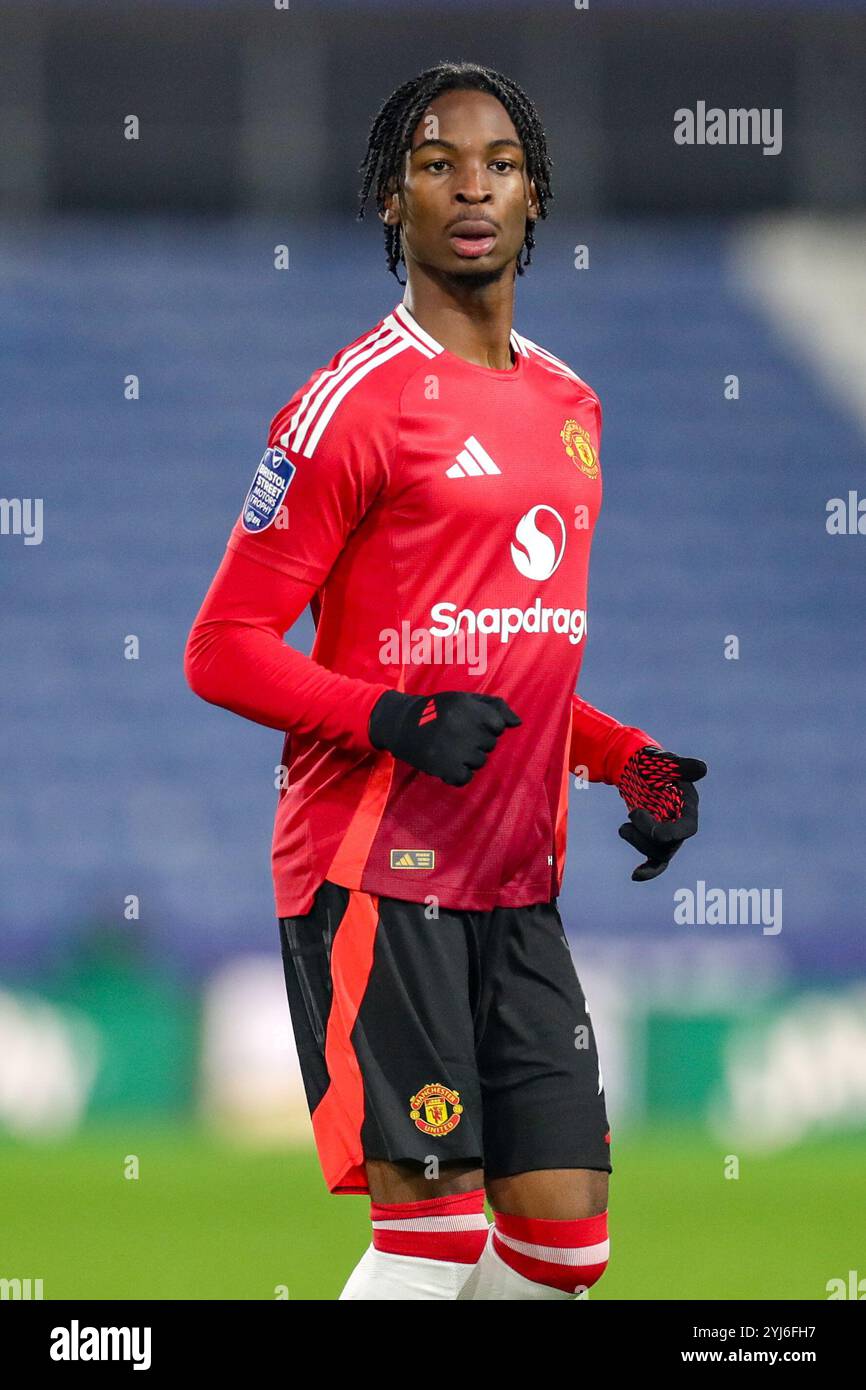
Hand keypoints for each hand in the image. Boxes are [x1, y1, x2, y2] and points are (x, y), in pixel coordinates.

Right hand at [369, 689, 520, 786]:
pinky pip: (465, 777)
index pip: (498, 726)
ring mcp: (451, 747)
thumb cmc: (437, 710)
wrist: (400, 724)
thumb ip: (494, 707)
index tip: (471, 726)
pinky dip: (458, 774)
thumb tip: (517, 723)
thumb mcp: (464, 699)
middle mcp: (460, 725)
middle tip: (456, 737)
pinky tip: (447, 763)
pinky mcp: (442, 766)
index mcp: (466, 706)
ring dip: (468, 758)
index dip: (487, 728)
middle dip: (477, 742)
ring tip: (450, 748)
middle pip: (489, 745)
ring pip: (479, 761)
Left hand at [616, 745, 706, 881]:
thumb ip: (680, 766)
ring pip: (657, 852)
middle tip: (632, 812)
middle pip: (669, 844)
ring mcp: (669, 833)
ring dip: (637, 841)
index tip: (653, 830)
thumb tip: (702, 768)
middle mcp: (681, 822)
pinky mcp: (655, 839)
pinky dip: (648, 870)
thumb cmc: (652, 763)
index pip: (687, 829)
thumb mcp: (663, 762)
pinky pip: (656, 861)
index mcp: (687, 806)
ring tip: (623, 827)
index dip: (671, 834)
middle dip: (646, 835)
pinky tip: (636, 876)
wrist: (637, 769)